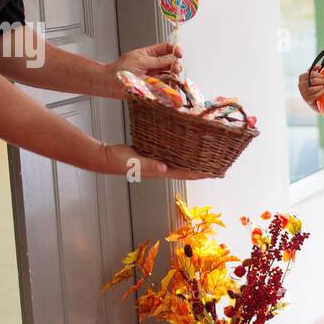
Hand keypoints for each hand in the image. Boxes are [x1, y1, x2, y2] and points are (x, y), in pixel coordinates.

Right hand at [97, 143, 219, 180]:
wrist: (104, 158)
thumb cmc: (117, 160)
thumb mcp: (133, 161)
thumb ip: (149, 164)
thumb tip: (165, 167)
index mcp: (160, 171)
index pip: (186, 174)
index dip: (202, 174)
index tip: (217, 172)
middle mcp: (162, 168)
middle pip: (188, 170)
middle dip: (204, 169)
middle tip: (220, 165)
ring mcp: (157, 162)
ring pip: (182, 163)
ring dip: (195, 161)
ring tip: (209, 157)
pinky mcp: (152, 155)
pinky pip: (172, 155)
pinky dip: (182, 153)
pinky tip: (187, 149)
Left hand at [111, 42, 182, 83]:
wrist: (111, 83)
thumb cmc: (120, 70)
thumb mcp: (139, 61)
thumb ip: (156, 61)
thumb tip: (171, 59)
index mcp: (149, 54)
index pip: (166, 48)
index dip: (174, 49)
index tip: (179, 54)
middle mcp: (153, 64)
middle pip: (171, 62)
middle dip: (175, 64)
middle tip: (175, 69)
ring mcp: (154, 76)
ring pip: (170, 74)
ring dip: (174, 76)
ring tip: (173, 78)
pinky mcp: (154, 86)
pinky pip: (166, 86)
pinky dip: (171, 87)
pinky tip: (172, 86)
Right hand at [298, 70, 323, 108]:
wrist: (314, 100)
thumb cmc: (314, 86)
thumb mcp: (313, 77)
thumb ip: (314, 70)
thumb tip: (319, 66)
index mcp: (301, 77)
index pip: (311, 74)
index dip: (319, 75)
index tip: (323, 77)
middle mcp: (300, 85)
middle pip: (312, 81)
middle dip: (321, 81)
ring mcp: (302, 93)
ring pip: (312, 88)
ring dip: (321, 87)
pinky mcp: (306, 99)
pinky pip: (314, 95)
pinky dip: (321, 93)